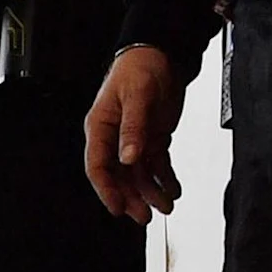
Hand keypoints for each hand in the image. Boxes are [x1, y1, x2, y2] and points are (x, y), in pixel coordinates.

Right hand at [83, 45, 183, 222]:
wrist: (160, 55)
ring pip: (139, 174)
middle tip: (144, 216)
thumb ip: (133, 128)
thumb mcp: (137, 97)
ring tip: (165, 207)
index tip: (118, 207)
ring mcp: (133, 139)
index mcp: (101, 128)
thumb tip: (129, 158)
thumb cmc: (140, 69)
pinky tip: (173, 189)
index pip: (98, 166)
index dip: (107, 189)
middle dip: (131, 197)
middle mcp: (114, 138)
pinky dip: (165, 178)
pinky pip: (157, 164)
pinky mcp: (152, 137)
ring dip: (151, 191)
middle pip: (119, 176)